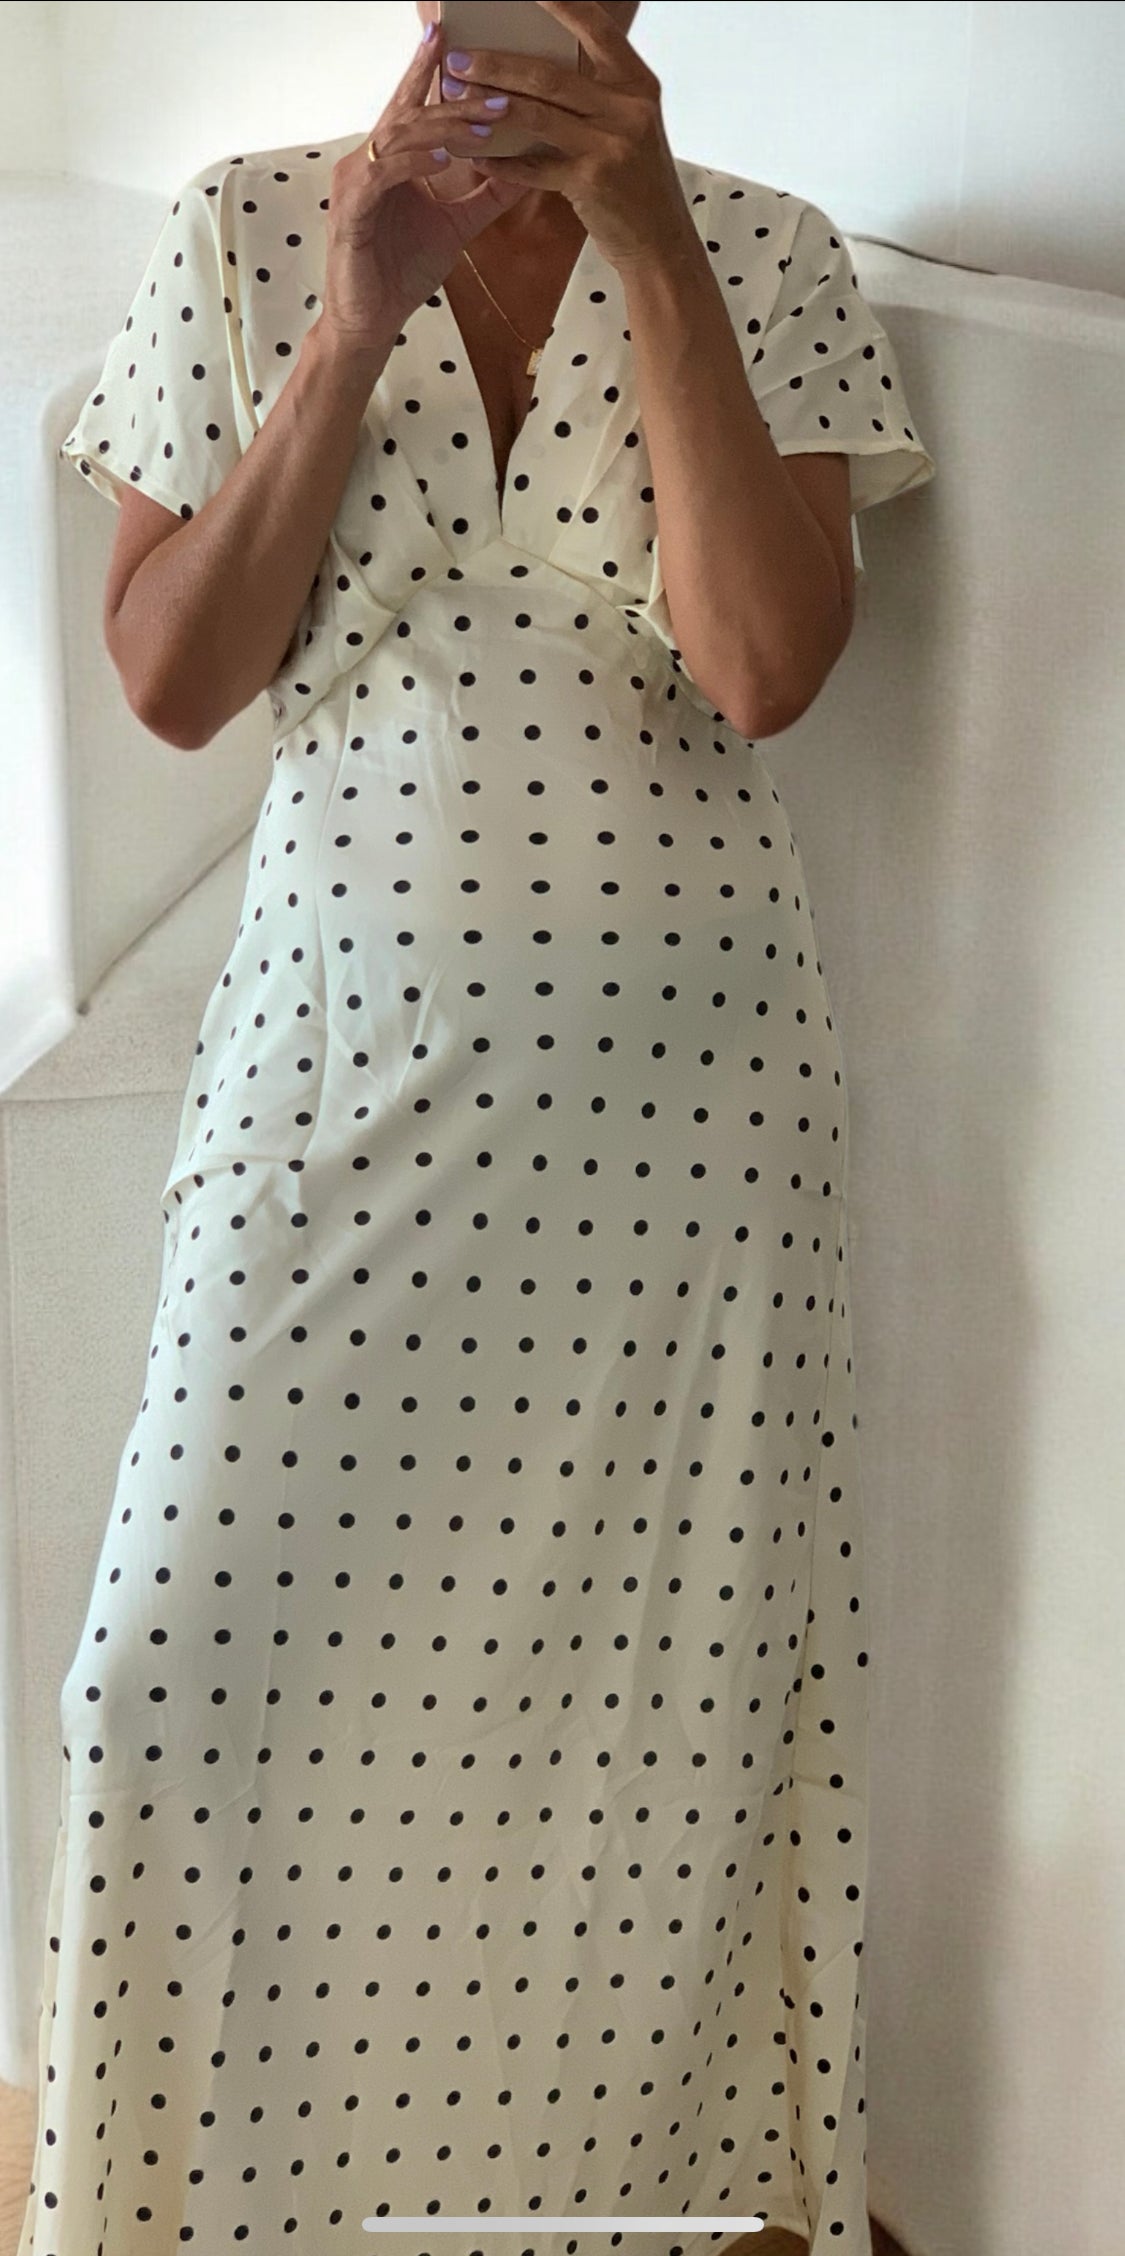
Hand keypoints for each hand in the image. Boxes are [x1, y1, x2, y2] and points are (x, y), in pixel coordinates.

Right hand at [318, 19, 532, 355]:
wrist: (371, 322)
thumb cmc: (402, 271)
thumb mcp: (457, 226)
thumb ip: (487, 195)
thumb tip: (529, 170)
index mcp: (389, 159)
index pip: (411, 104)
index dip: (427, 68)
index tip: (451, 33)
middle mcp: (367, 161)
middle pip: (410, 113)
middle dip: (453, 98)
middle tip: (496, 90)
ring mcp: (356, 182)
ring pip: (399, 138)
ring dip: (443, 129)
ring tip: (483, 126)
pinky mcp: (351, 211)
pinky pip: (383, 175)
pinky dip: (414, 163)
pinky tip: (444, 159)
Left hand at [442, 0, 697, 274]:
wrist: (660, 241)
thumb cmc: (637, 182)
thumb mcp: (628, 126)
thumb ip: (595, 96)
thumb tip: (537, 70)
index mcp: (637, 83)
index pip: (596, 28)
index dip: (561, 5)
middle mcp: (628, 108)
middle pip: (549, 75)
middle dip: (496, 64)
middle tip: (458, 59)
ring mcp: (610, 145)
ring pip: (537, 114)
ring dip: (489, 105)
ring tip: (456, 99)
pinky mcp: (591, 181)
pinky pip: (534, 166)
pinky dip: (503, 162)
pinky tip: (477, 157)